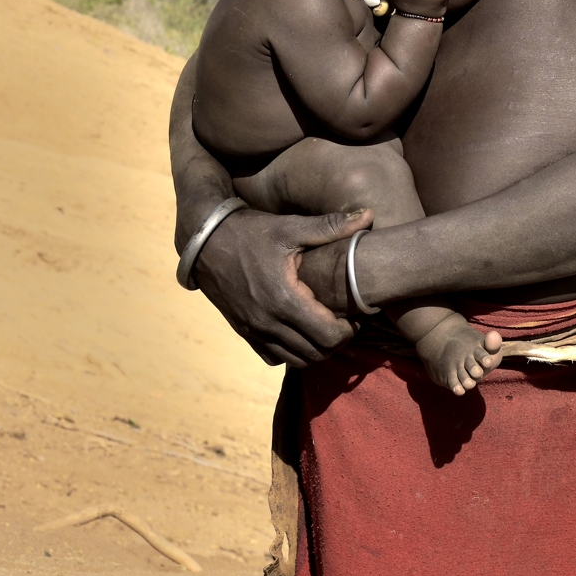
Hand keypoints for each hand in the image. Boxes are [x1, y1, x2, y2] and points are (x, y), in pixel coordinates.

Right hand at [191, 207, 369, 366]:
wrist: (205, 242)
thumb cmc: (251, 232)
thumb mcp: (291, 227)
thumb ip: (331, 226)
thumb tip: (370, 215)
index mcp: (285, 300)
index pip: (328, 336)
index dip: (350, 329)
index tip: (357, 313)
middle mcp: (268, 322)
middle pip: (316, 354)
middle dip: (338, 342)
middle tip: (348, 321)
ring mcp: (253, 330)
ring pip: (295, 360)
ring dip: (317, 350)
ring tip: (328, 327)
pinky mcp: (243, 331)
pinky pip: (273, 357)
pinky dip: (292, 352)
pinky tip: (302, 331)